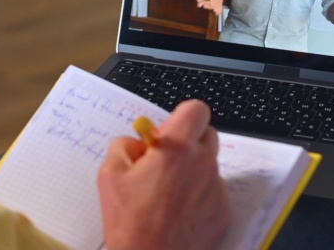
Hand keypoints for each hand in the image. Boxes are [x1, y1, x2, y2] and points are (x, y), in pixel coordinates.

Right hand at [98, 100, 229, 249]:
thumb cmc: (130, 223)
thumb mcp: (110, 174)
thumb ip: (124, 145)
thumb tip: (138, 141)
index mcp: (176, 149)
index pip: (196, 110)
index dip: (181, 117)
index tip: (167, 132)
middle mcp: (203, 164)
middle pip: (207, 135)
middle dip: (188, 142)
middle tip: (166, 161)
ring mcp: (216, 189)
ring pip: (209, 165)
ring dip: (193, 170)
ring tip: (168, 194)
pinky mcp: (223, 211)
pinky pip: (214, 191)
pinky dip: (199, 195)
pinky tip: (178, 211)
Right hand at [196, 0, 224, 14]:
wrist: (219, 3)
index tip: (197, 0)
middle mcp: (210, 2)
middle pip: (205, 3)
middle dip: (202, 3)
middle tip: (198, 4)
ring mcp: (213, 7)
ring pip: (209, 7)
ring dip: (207, 7)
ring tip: (203, 6)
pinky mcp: (216, 11)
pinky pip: (215, 12)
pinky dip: (215, 12)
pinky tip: (215, 12)